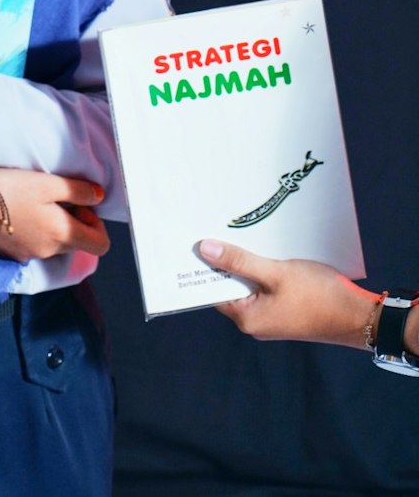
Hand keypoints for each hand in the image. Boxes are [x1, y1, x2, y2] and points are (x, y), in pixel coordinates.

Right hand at [0, 169, 109, 261]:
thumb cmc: (9, 190)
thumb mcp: (47, 183)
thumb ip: (77, 191)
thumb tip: (99, 197)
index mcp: (62, 235)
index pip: (100, 245)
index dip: (98, 224)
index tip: (81, 204)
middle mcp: (49, 251)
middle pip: (77, 243)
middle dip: (74, 220)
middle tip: (57, 196)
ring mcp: (29, 256)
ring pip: (55, 243)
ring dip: (54, 224)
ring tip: (36, 200)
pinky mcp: (12, 254)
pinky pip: (35, 244)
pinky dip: (35, 230)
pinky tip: (19, 211)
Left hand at [198, 238, 376, 347]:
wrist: (357, 316)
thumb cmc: (318, 296)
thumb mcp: (275, 272)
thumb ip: (239, 261)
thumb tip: (204, 249)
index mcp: (247, 318)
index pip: (213, 290)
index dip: (205, 266)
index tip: (196, 241)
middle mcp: (255, 322)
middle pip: (230, 286)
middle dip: (226, 260)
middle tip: (217, 230)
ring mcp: (271, 317)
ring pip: (249, 284)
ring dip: (246, 262)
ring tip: (241, 235)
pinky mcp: (285, 310)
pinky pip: (265, 287)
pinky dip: (262, 269)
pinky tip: (265, 249)